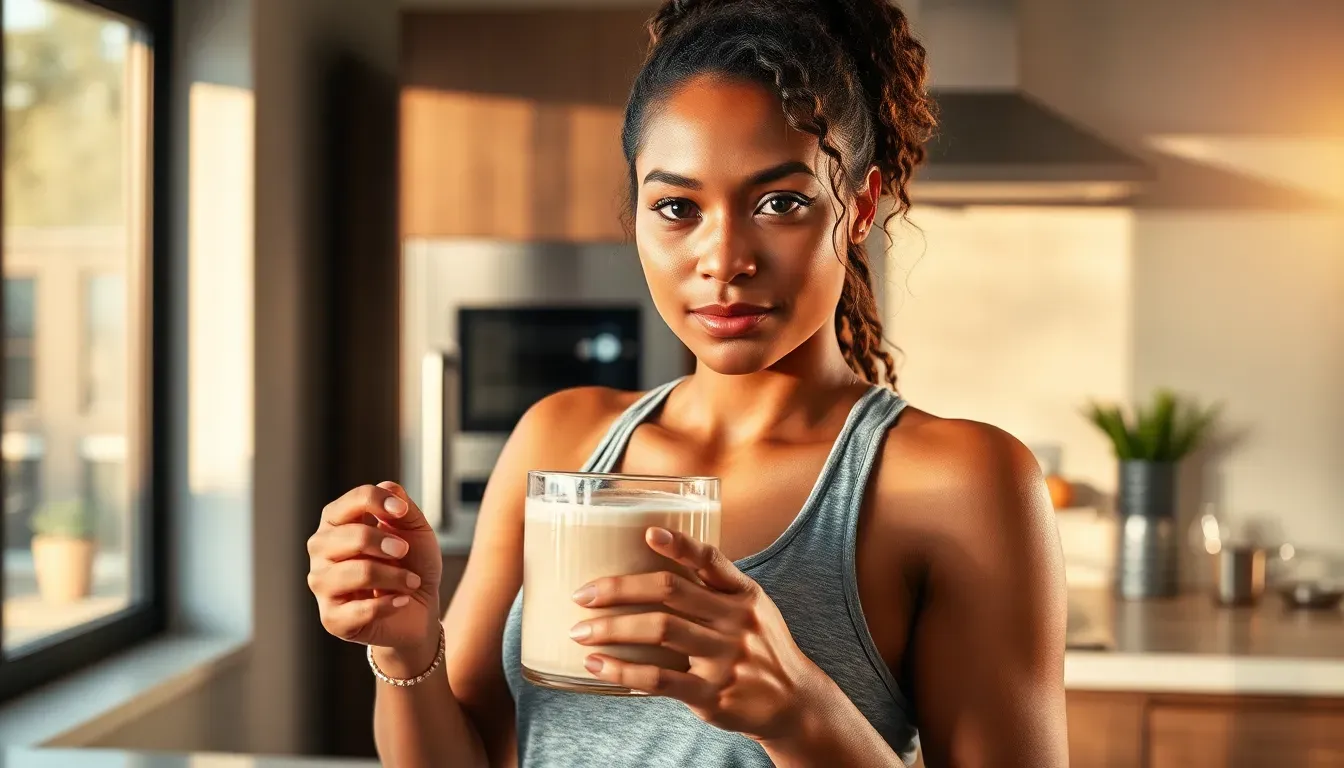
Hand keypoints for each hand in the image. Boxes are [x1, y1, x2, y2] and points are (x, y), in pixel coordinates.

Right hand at [307, 482, 442, 651]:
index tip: (401, 510)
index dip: (378, 501)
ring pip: (357, 573)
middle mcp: (322, 550)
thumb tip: (388, 486)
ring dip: (394, 577)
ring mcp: (322, 584)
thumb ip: (402, 508)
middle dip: (385, 542)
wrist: (419, 608)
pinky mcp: (331, 618)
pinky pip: (361, 609)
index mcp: (337, 522)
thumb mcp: (415, 531)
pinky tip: (401, 601)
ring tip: (411, 582)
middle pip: (350, 536)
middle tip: (405, 550)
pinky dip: (390, 604)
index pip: (352, 501)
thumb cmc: (411, 564)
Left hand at [568, 527, 824, 741]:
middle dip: (619, 589)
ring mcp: (725, 658)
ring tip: (579, 632)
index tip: (648, 533)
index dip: (679, 544)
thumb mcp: (752, 606)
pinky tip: (597, 665)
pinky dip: (622, 671)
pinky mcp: (712, 694)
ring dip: (611, 629)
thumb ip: (714, 584)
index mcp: (743, 595)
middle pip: (669, 592)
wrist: (795, 702)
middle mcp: (736, 621)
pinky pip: (658, 680)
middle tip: (582, 594)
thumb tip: (655, 552)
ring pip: (659, 632)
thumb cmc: (759, 646)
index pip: (711, 559)